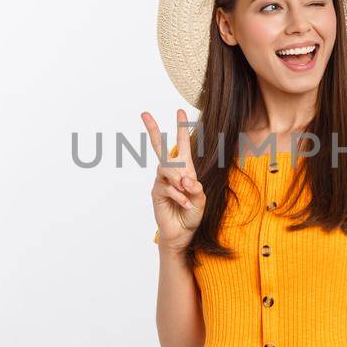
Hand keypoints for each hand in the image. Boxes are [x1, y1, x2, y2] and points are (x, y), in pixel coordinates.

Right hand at [141, 108, 205, 250]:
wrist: (182, 234)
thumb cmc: (191, 215)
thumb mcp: (201, 200)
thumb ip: (196, 188)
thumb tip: (186, 179)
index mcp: (185, 170)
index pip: (182, 146)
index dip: (181, 129)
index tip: (180, 111)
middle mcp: (171, 174)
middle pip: (160, 148)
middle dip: (153, 130)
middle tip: (145, 113)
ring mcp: (162, 182)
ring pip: (167, 168)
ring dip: (178, 177)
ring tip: (187, 189)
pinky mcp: (156, 193)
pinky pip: (168, 187)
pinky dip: (180, 196)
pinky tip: (186, 203)